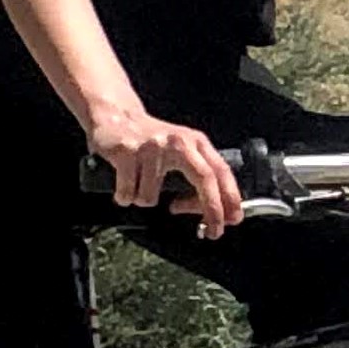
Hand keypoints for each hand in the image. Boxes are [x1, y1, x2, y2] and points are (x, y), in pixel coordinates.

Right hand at [86, 100, 243, 238]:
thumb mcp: (181, 152)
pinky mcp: (127, 152)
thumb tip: (212, 214)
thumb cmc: (152, 142)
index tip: (233, 219)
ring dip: (143, 200)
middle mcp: (177, 141)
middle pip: (204, 178)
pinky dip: (124, 196)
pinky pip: (129, 193)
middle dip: (212, 209)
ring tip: (139, 185)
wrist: (115, 114)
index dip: (230, 197)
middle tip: (213, 233)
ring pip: (151, 197)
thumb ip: (198, 177)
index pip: (220, 170)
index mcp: (195, 142)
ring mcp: (152, 147)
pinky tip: (125, 183)